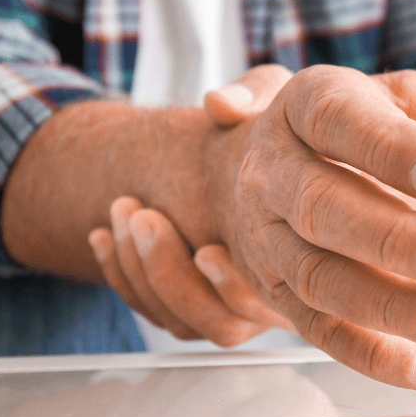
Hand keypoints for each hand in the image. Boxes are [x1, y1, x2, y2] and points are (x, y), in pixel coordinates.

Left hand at [86, 65, 295, 346]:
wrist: (270, 147)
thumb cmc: (289, 126)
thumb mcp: (280, 95)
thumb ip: (258, 93)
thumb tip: (218, 105)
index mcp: (312, 252)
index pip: (272, 300)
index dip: (233, 285)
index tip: (206, 250)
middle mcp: (280, 292)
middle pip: (222, 323)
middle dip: (170, 275)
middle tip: (145, 218)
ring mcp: (236, 302)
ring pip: (182, 322)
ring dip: (140, 273)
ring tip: (124, 211)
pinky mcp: (197, 300)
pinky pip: (154, 311)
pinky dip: (121, 276)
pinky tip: (104, 234)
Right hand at [200, 65, 415, 389]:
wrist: (260, 165)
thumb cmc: (356, 128)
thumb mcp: (408, 103)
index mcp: (310, 102)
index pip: (339, 120)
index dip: (389, 150)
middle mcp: (276, 168)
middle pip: (321, 205)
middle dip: (394, 240)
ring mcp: (267, 235)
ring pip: (319, 277)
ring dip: (389, 308)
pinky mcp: (275, 293)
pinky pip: (318, 330)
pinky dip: (372, 355)